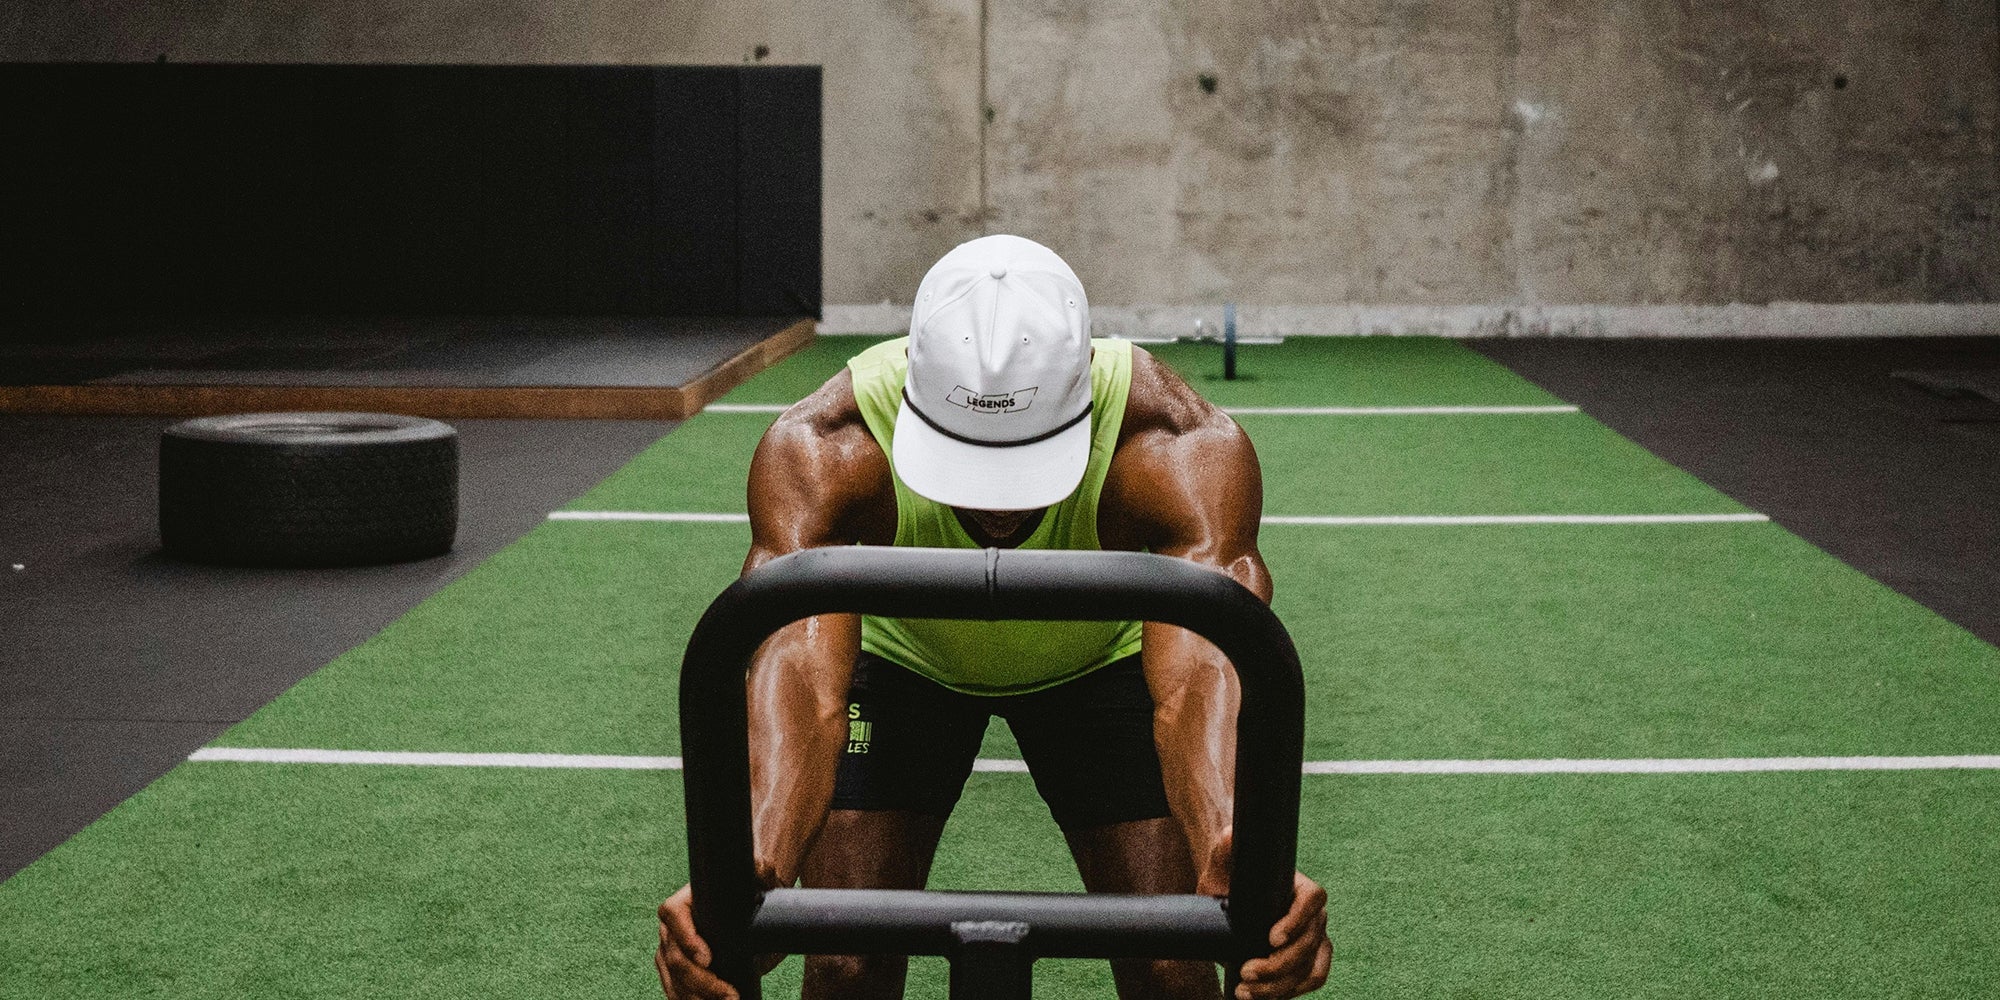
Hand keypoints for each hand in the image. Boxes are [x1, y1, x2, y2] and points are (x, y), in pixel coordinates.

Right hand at [656, 878, 786, 999]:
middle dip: (701, 981)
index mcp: (685, 899)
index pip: (673, 914)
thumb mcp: (758, 878)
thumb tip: (763, 868)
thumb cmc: (750, 889)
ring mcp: (670, 951)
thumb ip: (761, 870)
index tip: (708, 958)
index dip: (686, 937)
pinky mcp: (677, 972)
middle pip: (673, 956)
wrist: (750, 906)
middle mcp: (671, 926)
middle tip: (730, 994)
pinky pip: (675, 990)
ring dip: (696, 997)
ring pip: (673, 978)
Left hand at [1197, 830, 1332, 999]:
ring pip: (1310, 968)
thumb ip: (1228, 845)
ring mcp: (1313, 939)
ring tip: (1246, 992)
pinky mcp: (1304, 960)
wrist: (1229, 890)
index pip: (1312, 900)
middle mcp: (1312, 914)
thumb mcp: (1226, 856)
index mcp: (1299, 886)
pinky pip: (1309, 980)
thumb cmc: (1231, 870)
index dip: (1297, 921)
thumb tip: (1230, 836)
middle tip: (1246, 973)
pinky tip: (1260, 997)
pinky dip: (1288, 992)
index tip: (1271, 939)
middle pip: (1310, 943)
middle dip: (1279, 965)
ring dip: (1281, 986)